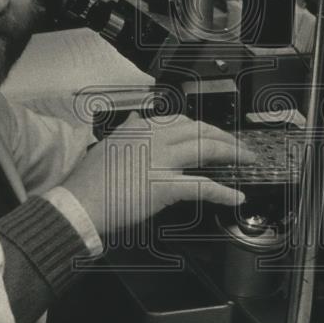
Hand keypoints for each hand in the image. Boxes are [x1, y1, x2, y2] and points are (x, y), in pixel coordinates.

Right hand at [63, 113, 254, 235]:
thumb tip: (138, 118)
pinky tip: (236, 197)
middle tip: (238, 147)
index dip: (201, 128)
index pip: (180, 121)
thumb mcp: (107, 145)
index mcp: (139, 128)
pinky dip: (224, 193)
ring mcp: (161, 160)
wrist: (78, 204)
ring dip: (232, 153)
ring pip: (207, 149)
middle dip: (224, 137)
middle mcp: (153, 137)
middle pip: (200, 130)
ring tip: (245, 160)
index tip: (211, 135)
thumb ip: (127, 131)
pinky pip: (203, 187)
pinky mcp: (165, 186)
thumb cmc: (89, 182)